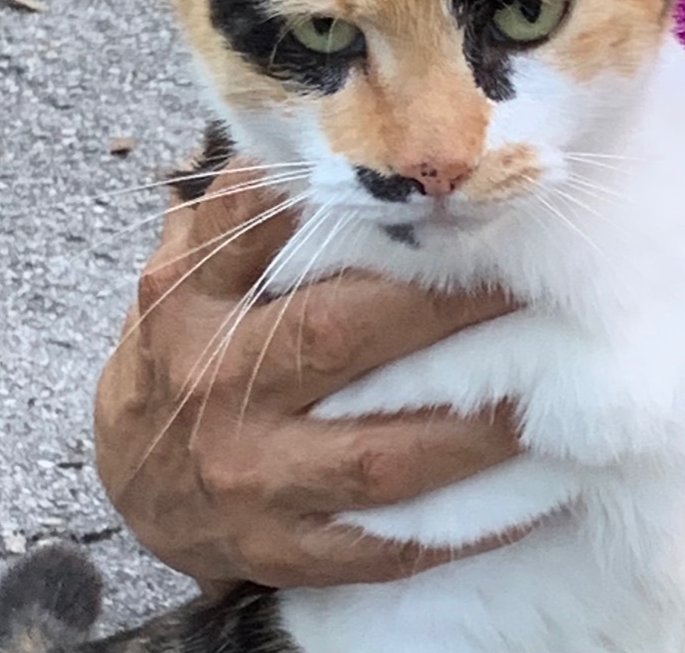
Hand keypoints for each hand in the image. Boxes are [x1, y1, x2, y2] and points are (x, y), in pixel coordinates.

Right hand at [95, 162, 519, 592]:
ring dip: (477, 423)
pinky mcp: (283, 547)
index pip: (243, 226)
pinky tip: (535, 494)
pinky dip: (467, 527)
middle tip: (526, 276)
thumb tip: (323, 138)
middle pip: (336, 333)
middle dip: (441, 303)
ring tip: (554, 383)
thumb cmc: (182, 351)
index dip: (323, 193)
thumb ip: (240, 212)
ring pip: (379, 452)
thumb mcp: (185, 272)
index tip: (418, 173)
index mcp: (187, 299)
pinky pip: (387, 546)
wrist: (131, 482)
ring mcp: (250, 474)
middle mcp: (215, 382)